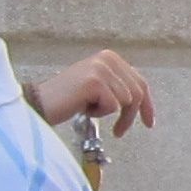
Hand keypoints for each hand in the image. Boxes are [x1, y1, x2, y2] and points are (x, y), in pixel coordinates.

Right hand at [30, 49, 155, 136]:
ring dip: (108, 113)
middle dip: (130, 117)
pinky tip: (81, 107)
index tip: (149, 123)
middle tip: (119, 133)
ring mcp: (101, 68)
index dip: (147, 106)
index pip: (140, 82)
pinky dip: (98, 114)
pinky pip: (113, 106)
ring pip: (126, 101)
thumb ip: (117, 86)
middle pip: (138, 93)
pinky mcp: (95, 81)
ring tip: (87, 109)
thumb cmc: (67, 100)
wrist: (41, 103)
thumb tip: (141, 99)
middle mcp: (108, 59)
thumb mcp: (97, 87)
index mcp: (110, 58)